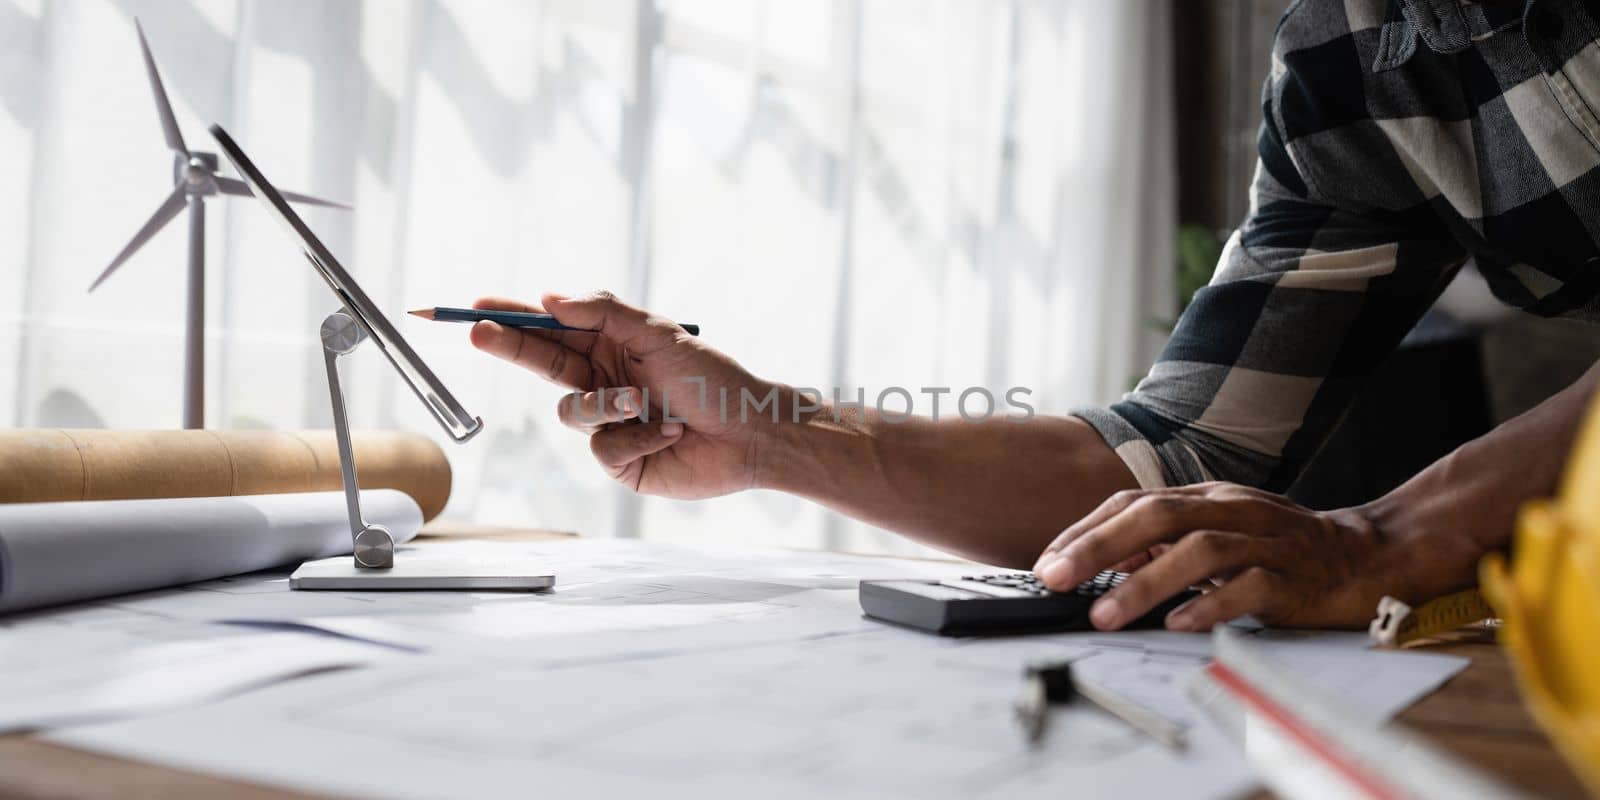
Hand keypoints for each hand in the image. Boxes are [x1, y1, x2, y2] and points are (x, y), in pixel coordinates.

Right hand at [469, 291, 772, 498]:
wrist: (750, 433)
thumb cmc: (713, 379)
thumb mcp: (659, 332)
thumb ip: (604, 312)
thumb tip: (551, 299)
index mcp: (612, 346)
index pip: (552, 330)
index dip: (514, 319)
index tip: (478, 306)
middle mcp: (605, 381)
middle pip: (542, 364)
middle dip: (511, 347)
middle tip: (478, 332)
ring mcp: (609, 422)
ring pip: (571, 411)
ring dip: (605, 404)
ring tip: (642, 402)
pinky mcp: (619, 460)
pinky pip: (602, 447)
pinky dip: (637, 438)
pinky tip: (669, 433)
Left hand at [1029, 483, 1468, 630]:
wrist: (1364, 555)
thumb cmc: (1278, 547)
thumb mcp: (1215, 533)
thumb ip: (1160, 543)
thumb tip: (1099, 561)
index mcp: (1205, 497)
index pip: (1133, 503)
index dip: (1085, 530)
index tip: (1046, 563)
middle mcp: (1230, 510)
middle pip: (1157, 516)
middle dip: (1099, 547)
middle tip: (1056, 579)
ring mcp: (1264, 542)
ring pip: (1199, 551)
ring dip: (1144, 583)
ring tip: (1104, 613)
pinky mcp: (1294, 579)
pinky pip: (1250, 588)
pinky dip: (1212, 605)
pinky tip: (1180, 624)